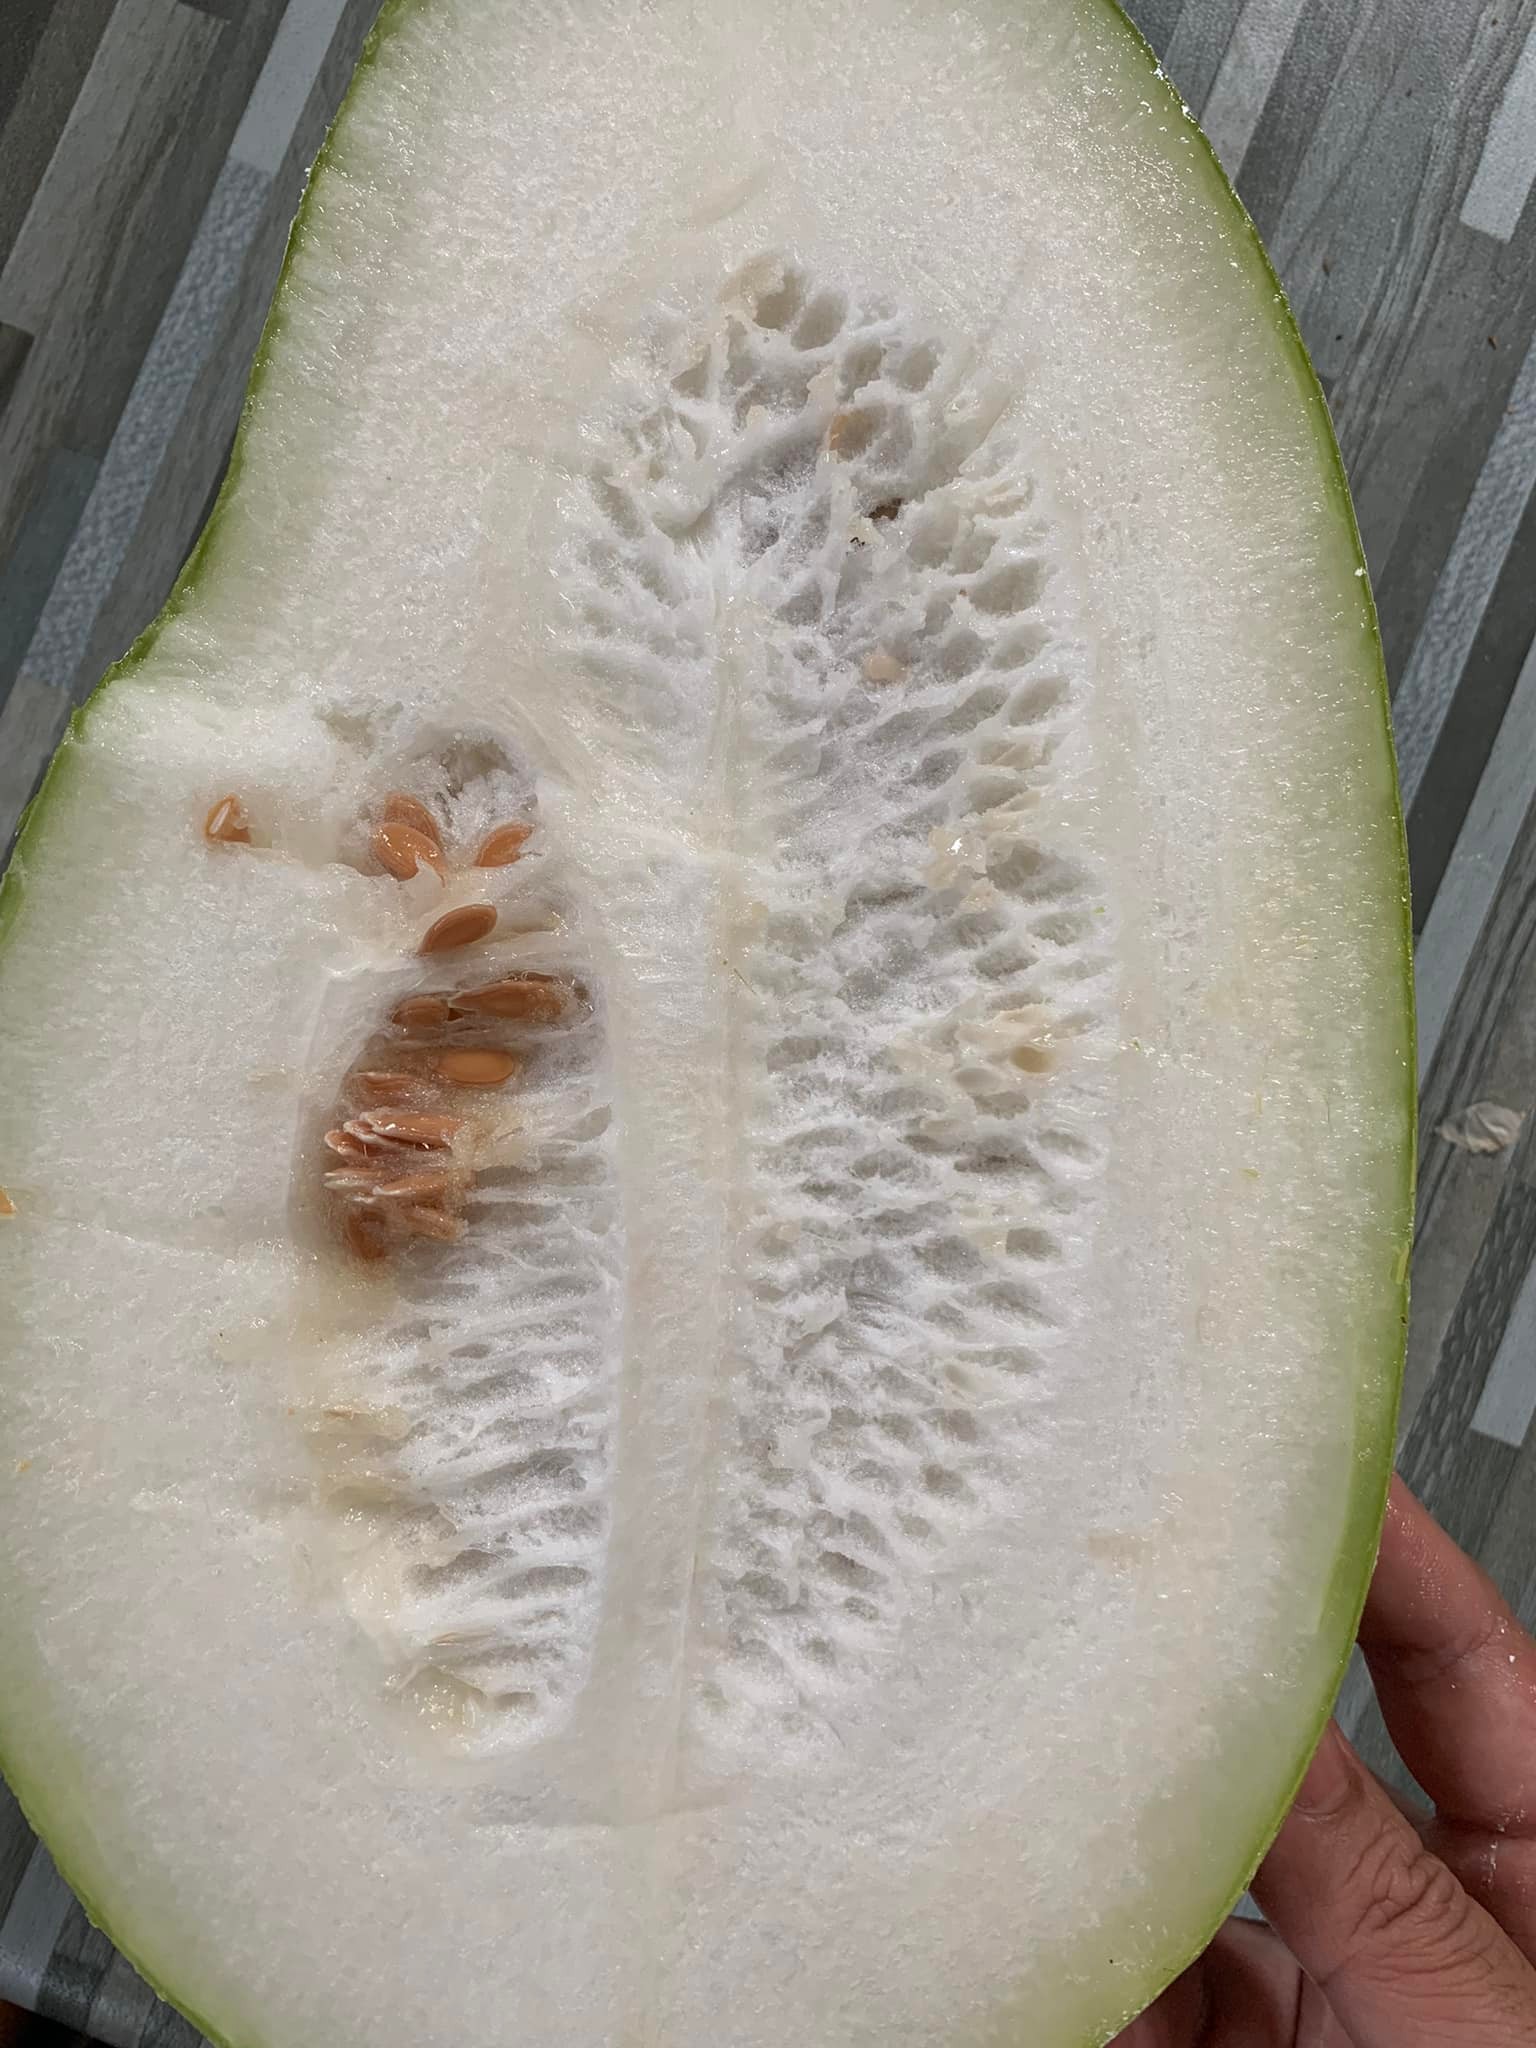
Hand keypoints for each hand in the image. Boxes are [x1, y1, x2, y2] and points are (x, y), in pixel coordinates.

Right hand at [1115, 1477, 1535, 2044]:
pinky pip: (1151, 1985)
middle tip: (1128, 1592)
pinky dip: (1100, 1963)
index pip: (1452, 1658)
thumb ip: (1367, 1876)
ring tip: (1060, 1789)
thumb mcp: (1477, 2017)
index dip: (1378, 1549)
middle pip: (1301, 1748)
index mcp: (1534, 1864)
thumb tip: (1254, 1711)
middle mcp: (1426, 1907)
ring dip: (1128, 1843)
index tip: (1290, 1456)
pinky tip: (1068, 1940)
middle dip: (1210, 1683)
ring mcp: (1333, 1987)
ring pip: (1202, 1867)